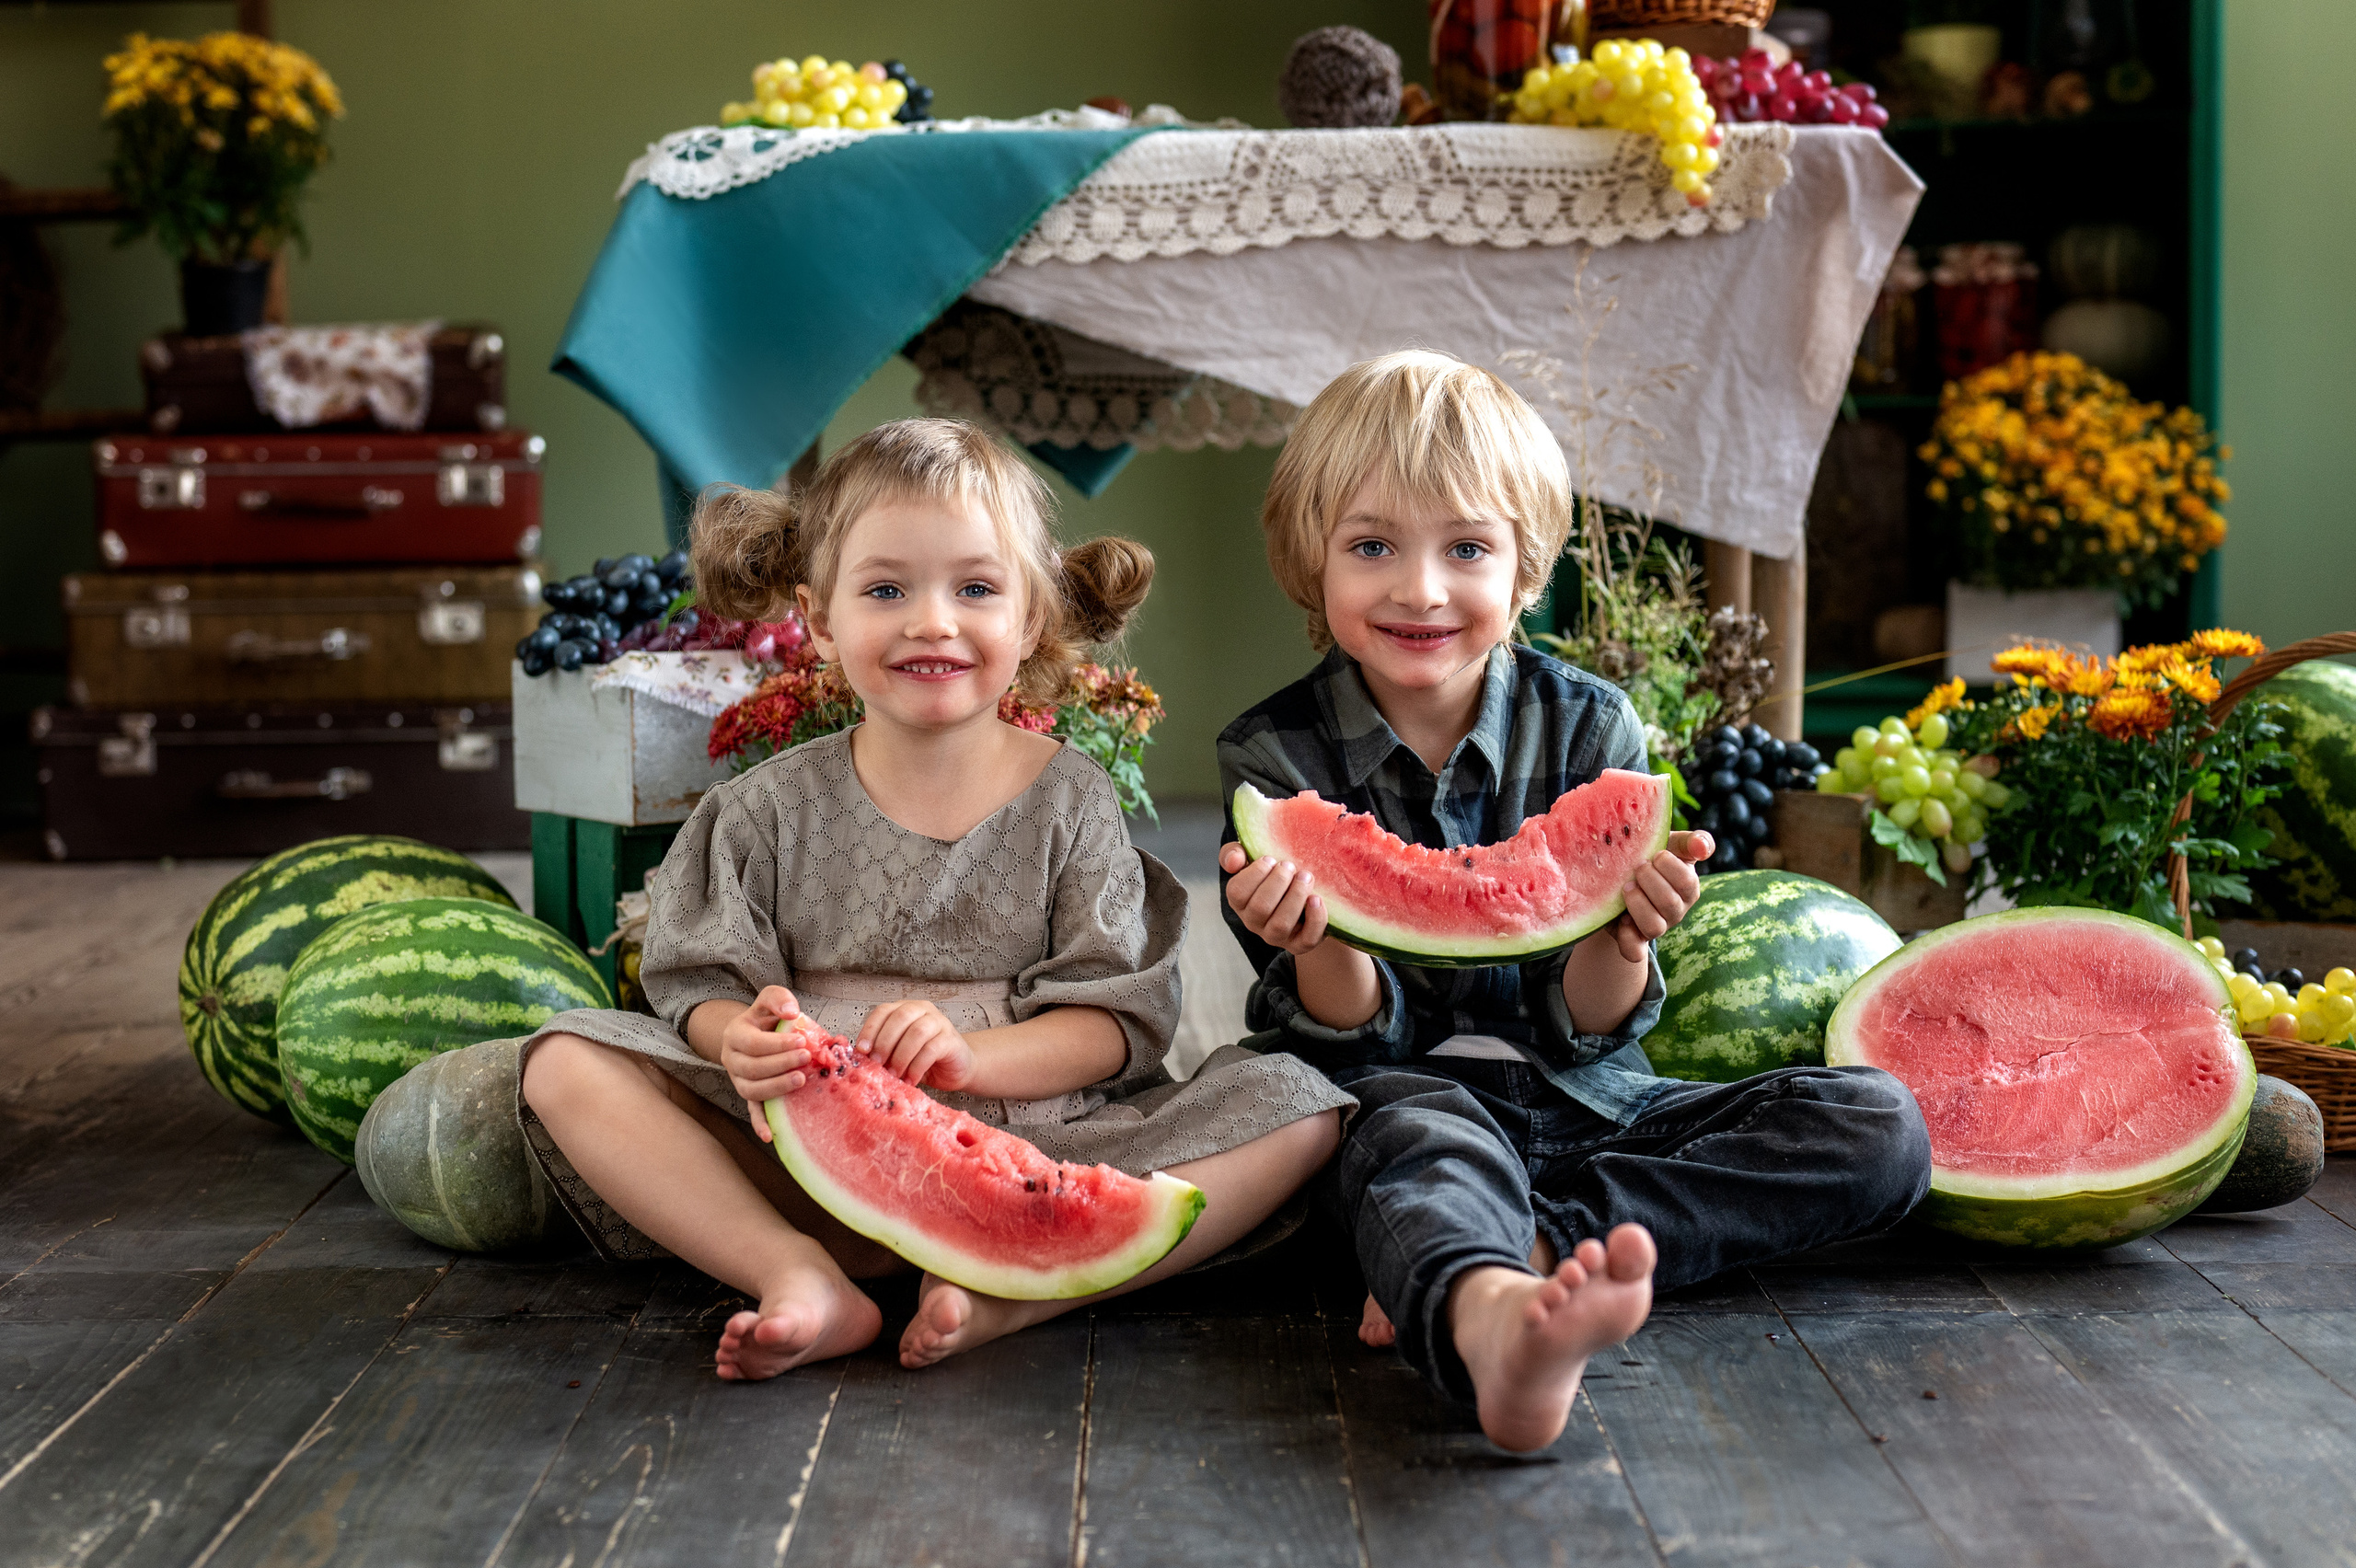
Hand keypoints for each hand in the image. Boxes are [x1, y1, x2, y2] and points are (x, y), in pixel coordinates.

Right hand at [719, 985, 807, 1142]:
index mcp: (735, 1035)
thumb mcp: (769, 1000)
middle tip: (807, 1058)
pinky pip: (751, 1112)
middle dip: (781, 1064)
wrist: (752, 1034)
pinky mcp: (748, 1096)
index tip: (801, 1040)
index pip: (753, 1043)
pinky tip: (770, 1136)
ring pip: (751, 1090)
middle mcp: (732, 1060)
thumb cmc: (765, 1019)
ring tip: (801, 1080)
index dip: (777, 1044)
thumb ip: (779, 999)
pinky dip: (759, 1124)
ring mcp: (738, 1080)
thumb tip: (791, 1014)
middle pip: (752, 1068)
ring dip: (776, 1088)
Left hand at [856, 999, 974, 1090]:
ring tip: (894, 1075)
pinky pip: (931, 1049)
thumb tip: (860, 1060)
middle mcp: (923, 1010)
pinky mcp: (951, 1040)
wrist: (956, 1068)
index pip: (883, 1011)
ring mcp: (940, 1022)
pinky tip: (911, 1080)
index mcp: (906, 1009)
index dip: (870, 1029)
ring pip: (917, 1032)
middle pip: (900, 1017)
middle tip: (877, 1065)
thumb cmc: (924, 1060)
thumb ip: (883, 1051)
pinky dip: (917, 1067)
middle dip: (885, 1042)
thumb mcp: (898, 1053)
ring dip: (901, 1056)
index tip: (861, 1050)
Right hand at [1219, 841, 1329, 956]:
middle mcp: (1254, 923)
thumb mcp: (1251, 860)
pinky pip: (1307, 940)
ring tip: (1306, 876)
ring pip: (1281, 924)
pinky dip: (1315, 919)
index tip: (1270, 859)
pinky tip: (1316, 898)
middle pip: (1260, 908)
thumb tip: (1234, 861)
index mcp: (1240, 903)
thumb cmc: (1273, 875)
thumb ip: (1234, 853)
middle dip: (1278, 882)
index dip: (1255, 874)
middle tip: (1290, 866)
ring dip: (1295, 897)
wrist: (1301, 896)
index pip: (1237, 892)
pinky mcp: (1300, 944)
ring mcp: (1276, 936)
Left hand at [1609, 830, 1711, 962]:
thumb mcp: (1672, 844)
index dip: (1669, 867)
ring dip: (1638, 905)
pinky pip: (1634, 951)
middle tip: (1637, 866)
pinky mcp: (1633, 938)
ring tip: (1626, 887)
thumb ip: (1691, 842)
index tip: (1655, 854)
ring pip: (1654, 927)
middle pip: (1670, 904)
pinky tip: (1621, 919)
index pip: (1687, 883)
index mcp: (1687, 889)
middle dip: (1650, 881)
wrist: (1620, 874)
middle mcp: (1675, 911)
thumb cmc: (1652, 856)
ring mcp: (1656, 926)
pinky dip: (1628, 939)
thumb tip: (1703, 847)